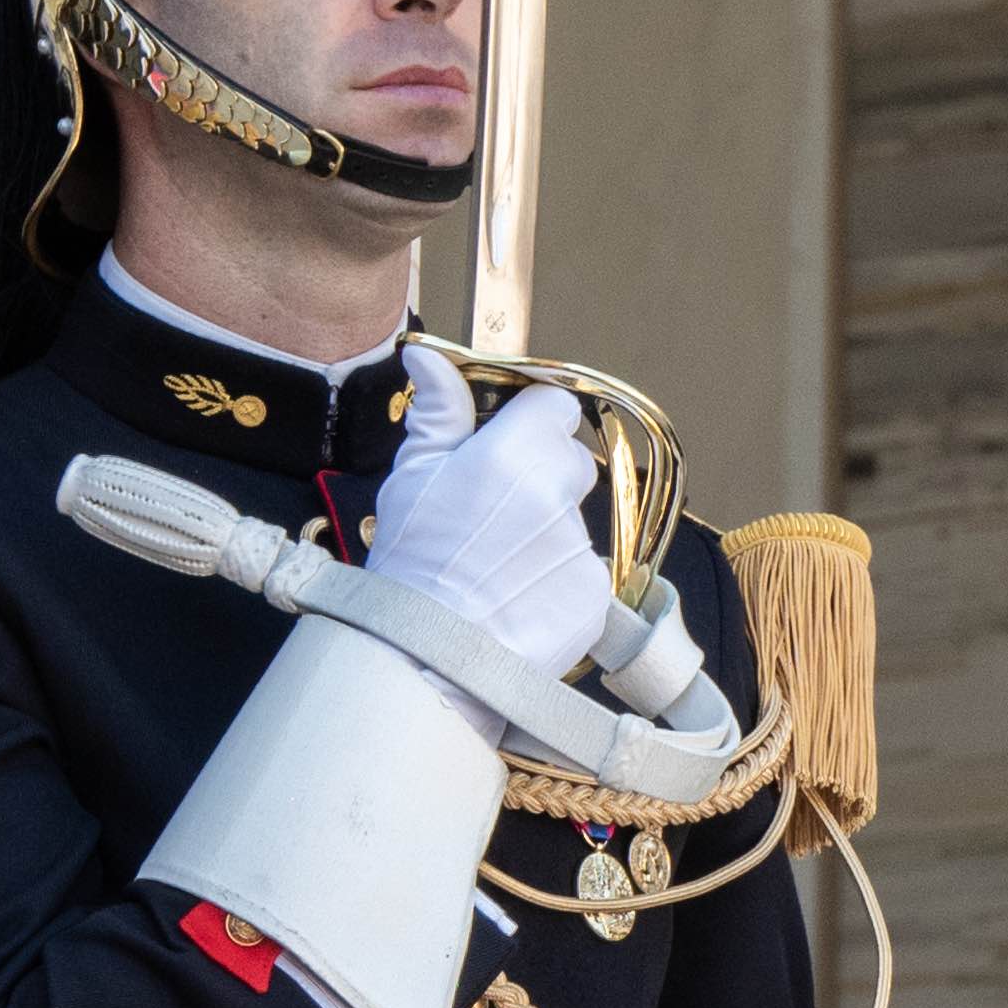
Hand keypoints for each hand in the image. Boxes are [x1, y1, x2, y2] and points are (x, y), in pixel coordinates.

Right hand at [371, 348, 618, 694]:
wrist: (428, 651)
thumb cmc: (411, 559)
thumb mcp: (412, 475)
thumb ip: (437, 413)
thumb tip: (430, 355)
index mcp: (513, 455)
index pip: (555, 407)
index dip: (534, 417)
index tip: (511, 434)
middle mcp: (556, 496)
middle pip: (571, 460)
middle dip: (541, 471)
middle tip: (494, 506)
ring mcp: (581, 546)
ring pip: (575, 517)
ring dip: (545, 527)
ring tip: (496, 558)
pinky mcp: (596, 591)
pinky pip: (583, 566)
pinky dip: (556, 574)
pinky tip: (515, 590)